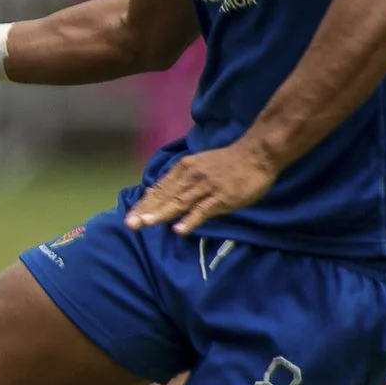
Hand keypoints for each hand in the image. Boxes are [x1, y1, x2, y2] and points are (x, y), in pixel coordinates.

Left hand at [124, 139, 278, 236]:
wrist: (256, 154)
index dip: (144, 204)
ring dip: (161, 214)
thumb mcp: (198, 167)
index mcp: (183, 169)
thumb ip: (181, 182)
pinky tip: (179, 230)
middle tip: (129, 224)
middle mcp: (190, 177)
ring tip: (145, 224)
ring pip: (179, 203)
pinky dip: (190, 220)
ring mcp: (206, 187)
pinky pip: (203, 210)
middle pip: (165, 197)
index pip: (159, 189)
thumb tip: (162, 197)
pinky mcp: (222, 197)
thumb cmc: (227, 164)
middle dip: (146, 211)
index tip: (129, 217)